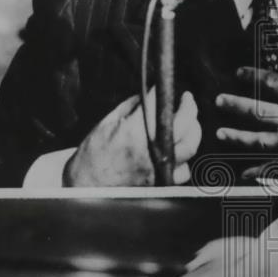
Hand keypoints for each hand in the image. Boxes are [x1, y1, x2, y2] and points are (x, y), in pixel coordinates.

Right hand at [64, 89, 200, 185]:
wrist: (86, 187)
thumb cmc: (93, 156)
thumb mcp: (107, 123)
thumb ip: (131, 107)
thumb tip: (150, 95)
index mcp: (134, 133)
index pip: (159, 104)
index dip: (167, 92)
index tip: (172, 89)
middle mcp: (151, 151)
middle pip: (185, 124)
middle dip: (189, 108)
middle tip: (187, 102)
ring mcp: (158, 169)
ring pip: (190, 147)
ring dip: (191, 133)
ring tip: (187, 126)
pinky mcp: (161, 183)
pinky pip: (184, 170)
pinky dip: (184, 159)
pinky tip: (177, 152)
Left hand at [215, 32, 277, 177]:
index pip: (273, 82)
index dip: (252, 75)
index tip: (238, 72)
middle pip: (260, 111)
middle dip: (237, 105)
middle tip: (218, 101)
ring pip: (263, 139)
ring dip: (240, 137)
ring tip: (221, 133)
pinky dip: (261, 171)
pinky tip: (243, 172)